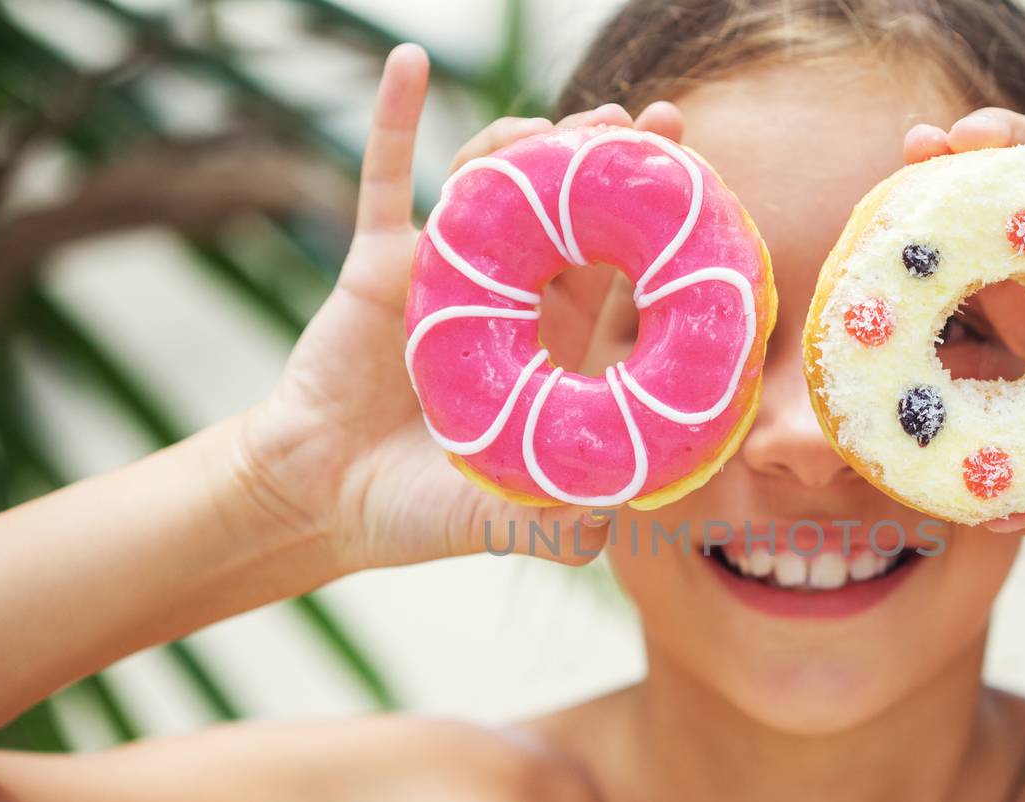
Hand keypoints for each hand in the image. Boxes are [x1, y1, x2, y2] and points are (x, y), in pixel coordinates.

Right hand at [233, 44, 682, 570]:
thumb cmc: (426, 515)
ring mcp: (445, 272)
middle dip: (609, 164)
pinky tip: (411, 60)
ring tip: (557, 124)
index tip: (701, 183)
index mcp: (558, 349)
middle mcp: (512, 300)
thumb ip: (576, 515)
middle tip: (649, 127)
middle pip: (569, 211)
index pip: (625, 274)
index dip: (662, 230)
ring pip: (491, 184)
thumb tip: (641, 507)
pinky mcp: (379, 263)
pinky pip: (385, 177)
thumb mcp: (517, 518)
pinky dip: (396, 117)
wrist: (322, 505)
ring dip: (525, 142)